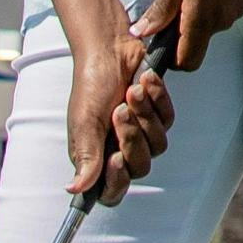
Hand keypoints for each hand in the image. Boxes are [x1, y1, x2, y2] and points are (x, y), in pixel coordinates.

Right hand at [66, 27, 173, 205]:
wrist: (110, 51)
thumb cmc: (91, 85)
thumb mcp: (84, 121)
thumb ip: (86, 156)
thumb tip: (74, 190)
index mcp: (96, 157)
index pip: (112, 191)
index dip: (117, 183)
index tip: (115, 159)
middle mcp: (120, 150)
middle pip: (140, 168)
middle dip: (131, 138)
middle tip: (119, 111)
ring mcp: (142, 134)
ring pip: (158, 145)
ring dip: (145, 116)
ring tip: (131, 91)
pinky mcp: (159, 116)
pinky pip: (168, 119)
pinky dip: (157, 100)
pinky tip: (144, 81)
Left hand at [137, 0, 242, 72]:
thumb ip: (160, 10)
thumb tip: (142, 33)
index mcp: (203, 19)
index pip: (187, 61)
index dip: (171, 58)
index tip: (159, 38)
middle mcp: (222, 21)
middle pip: (194, 38)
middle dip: (177, 20)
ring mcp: (235, 10)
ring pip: (205, 19)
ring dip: (189, 2)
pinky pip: (218, 6)